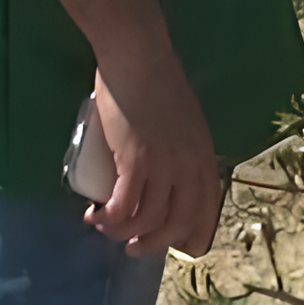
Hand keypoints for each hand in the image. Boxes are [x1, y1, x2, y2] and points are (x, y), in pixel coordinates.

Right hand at [86, 55, 223, 256]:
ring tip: (106, 227)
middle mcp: (191, 164)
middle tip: (133, 246)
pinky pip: (125, 206)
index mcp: (205, 155)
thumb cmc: (156, 83)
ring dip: (124, 233)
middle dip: (154, 243)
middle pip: (179, 222)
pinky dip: (110, 220)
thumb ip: (182, 146)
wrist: (139, 58)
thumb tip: (166, 175)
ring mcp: (166, 163)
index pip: (208, 208)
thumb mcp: (184, 122)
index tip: (175, 246)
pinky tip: (95, 216)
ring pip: (149, 220)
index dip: (193, 234)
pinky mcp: (137, 160)